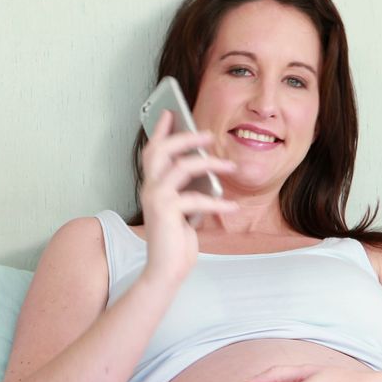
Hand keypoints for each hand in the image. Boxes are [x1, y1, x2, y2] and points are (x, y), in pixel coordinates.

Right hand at [140, 110, 236, 284]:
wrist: (166, 269)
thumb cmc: (176, 241)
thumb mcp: (184, 210)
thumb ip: (188, 190)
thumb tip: (207, 171)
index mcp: (152, 187)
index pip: (152, 151)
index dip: (161, 130)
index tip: (171, 112)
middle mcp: (150, 189)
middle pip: (162, 150)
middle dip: (185, 137)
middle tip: (208, 133)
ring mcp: (156, 198)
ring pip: (182, 166)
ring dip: (210, 163)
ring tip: (231, 166)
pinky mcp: (167, 211)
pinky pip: (197, 198)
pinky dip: (217, 203)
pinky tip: (231, 207)